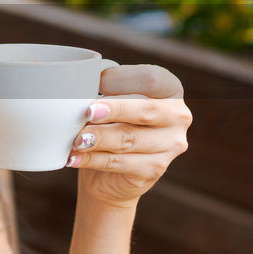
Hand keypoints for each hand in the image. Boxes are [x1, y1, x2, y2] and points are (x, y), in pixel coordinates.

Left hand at [66, 64, 191, 208]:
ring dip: (99, 138)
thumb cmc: (111, 124)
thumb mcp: (112, 101)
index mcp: (171, 90)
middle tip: (87, 112)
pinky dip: (92, 159)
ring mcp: (171, 146)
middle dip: (115, 110)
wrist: (111, 174)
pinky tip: (74, 157)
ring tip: (76, 138)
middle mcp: (178, 117)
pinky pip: (119, 162)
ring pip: (129, 139)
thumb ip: (105, 91)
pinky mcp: (154, 170)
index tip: (96, 82)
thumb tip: (80, 85)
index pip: (152, 79)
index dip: (124, 79)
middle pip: (146, 110)